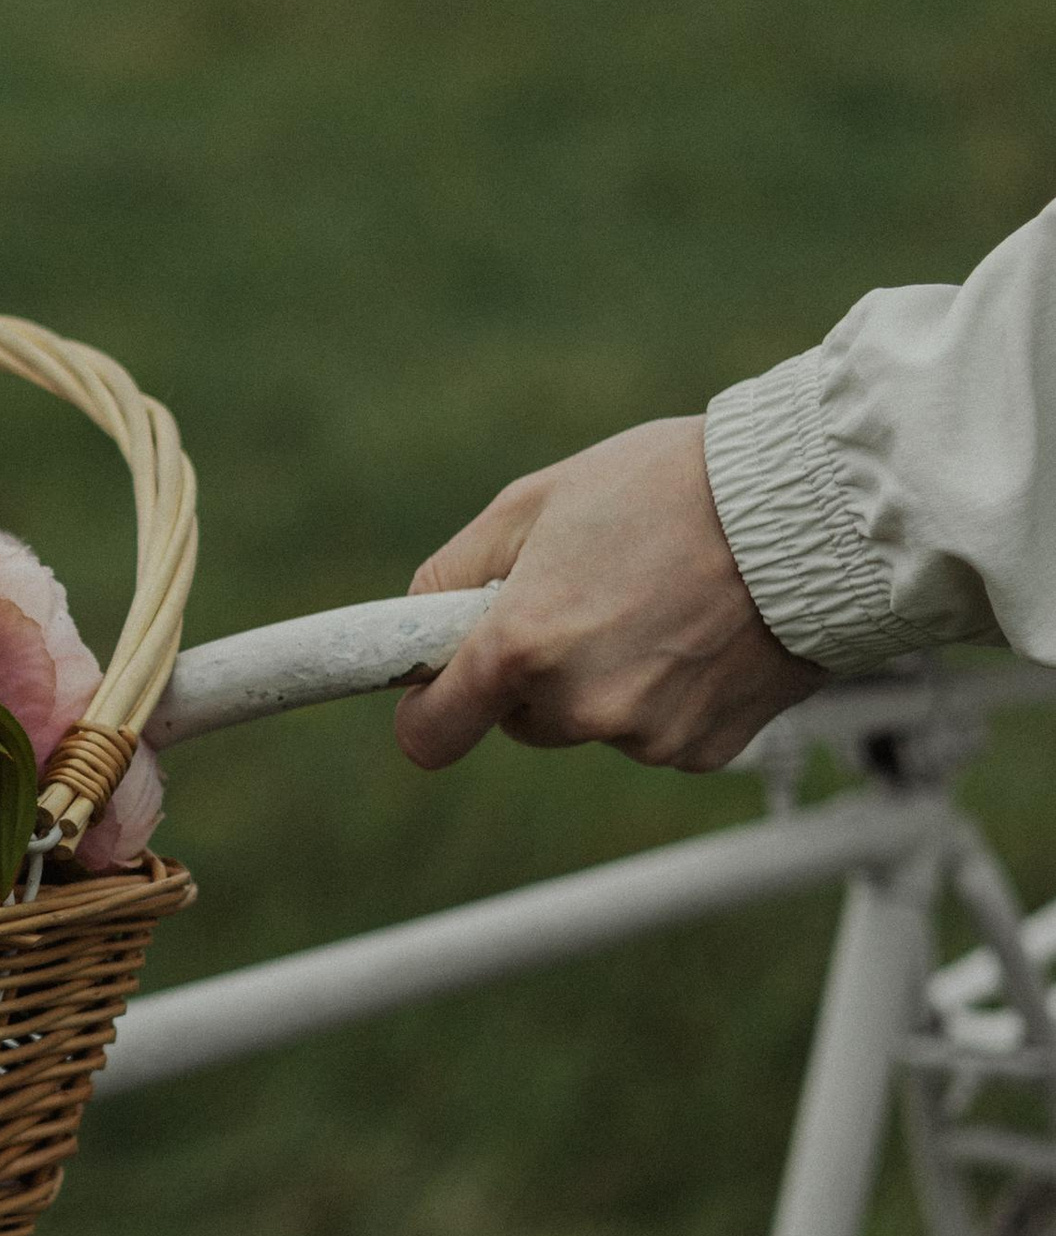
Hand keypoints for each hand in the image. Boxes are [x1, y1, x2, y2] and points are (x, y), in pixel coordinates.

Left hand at [393, 416, 822, 772]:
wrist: (814, 507)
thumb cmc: (674, 485)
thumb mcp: (539, 500)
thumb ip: (459, 570)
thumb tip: (422, 622)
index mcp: (524, 644)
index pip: (432, 732)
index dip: (426, 710)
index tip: (434, 691)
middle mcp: (581, 705)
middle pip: (521, 719)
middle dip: (537, 670)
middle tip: (590, 594)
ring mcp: (647, 735)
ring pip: (593, 722)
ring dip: (607, 679)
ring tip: (662, 598)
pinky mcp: (704, 750)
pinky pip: (657, 731)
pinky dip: (669, 693)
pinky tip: (704, 630)